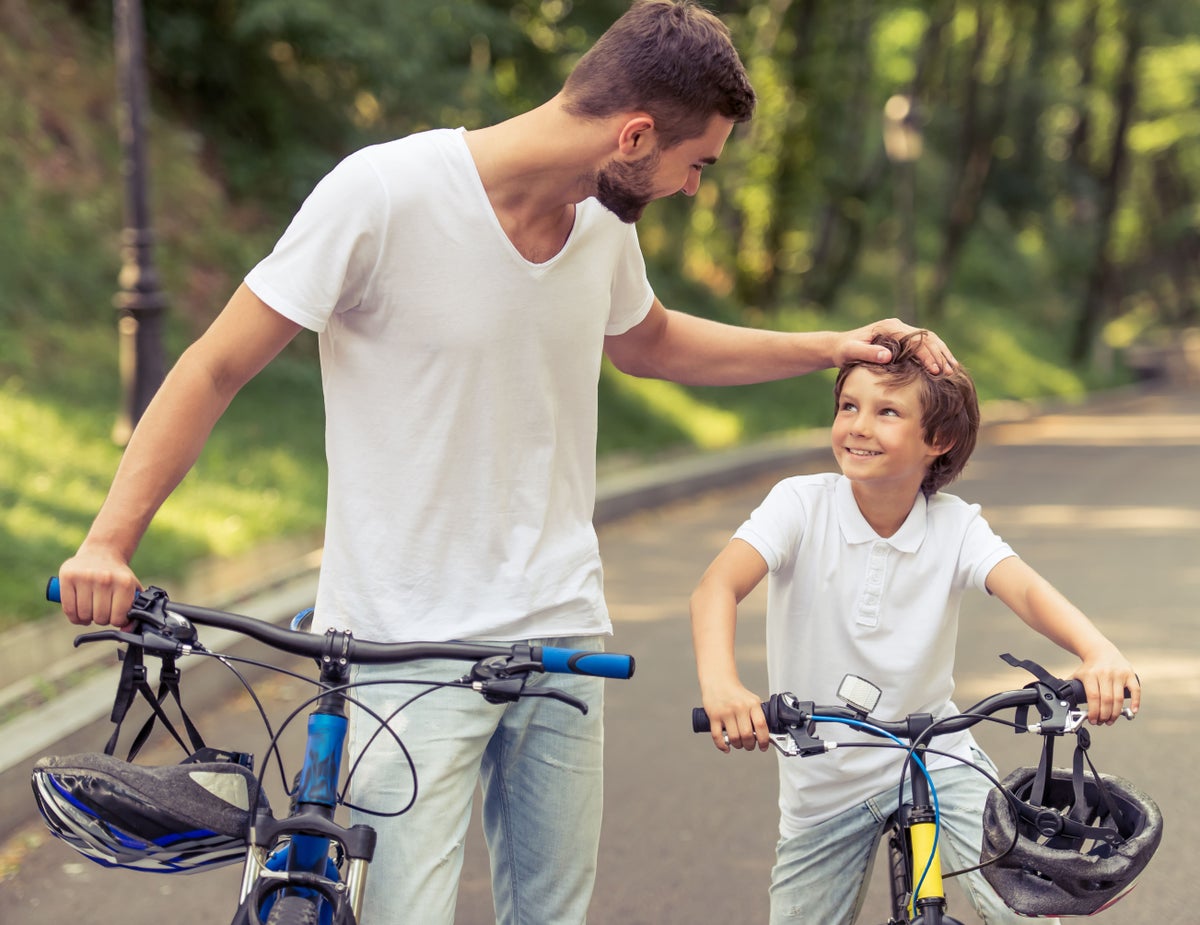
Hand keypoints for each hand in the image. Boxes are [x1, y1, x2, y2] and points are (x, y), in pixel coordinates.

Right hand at [57, 546, 141, 627]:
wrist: (102, 552)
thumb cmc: (118, 576)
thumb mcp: (131, 589)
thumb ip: (133, 611)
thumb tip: (126, 631)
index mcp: (124, 583)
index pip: (118, 618)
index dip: (116, 621)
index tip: (115, 615)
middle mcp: (105, 579)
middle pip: (100, 618)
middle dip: (101, 619)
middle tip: (102, 611)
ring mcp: (85, 577)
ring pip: (83, 615)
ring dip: (87, 619)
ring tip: (91, 610)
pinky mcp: (68, 576)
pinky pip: (68, 609)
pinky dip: (73, 617)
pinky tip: (79, 612)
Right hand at [700, 681, 769, 752]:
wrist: (718, 680)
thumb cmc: (736, 693)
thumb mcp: (752, 700)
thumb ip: (758, 716)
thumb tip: (764, 735)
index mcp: (752, 704)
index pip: (761, 725)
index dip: (764, 740)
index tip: (764, 746)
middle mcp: (739, 707)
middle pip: (747, 735)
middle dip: (750, 745)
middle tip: (749, 745)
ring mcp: (725, 712)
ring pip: (734, 738)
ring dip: (737, 745)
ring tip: (738, 743)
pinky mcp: (714, 716)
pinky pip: (718, 736)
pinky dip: (722, 745)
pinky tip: (726, 746)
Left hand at [835, 318, 955, 374]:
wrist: (839, 346)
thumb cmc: (844, 351)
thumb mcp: (851, 352)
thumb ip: (868, 353)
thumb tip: (888, 356)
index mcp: (889, 328)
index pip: (915, 340)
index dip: (926, 356)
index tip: (934, 371)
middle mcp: (898, 326)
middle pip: (927, 338)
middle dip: (939, 355)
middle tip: (949, 372)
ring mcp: (902, 331)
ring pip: (929, 340)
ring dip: (942, 354)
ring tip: (952, 370)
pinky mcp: (903, 339)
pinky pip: (924, 345)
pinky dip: (936, 354)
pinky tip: (943, 366)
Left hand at [1071, 648, 1139, 723]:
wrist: (1101, 651)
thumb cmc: (1089, 668)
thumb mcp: (1078, 675)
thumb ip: (1071, 687)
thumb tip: (1064, 703)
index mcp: (1090, 674)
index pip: (1093, 697)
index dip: (1094, 711)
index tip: (1093, 720)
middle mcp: (1105, 674)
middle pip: (1106, 700)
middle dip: (1104, 715)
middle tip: (1102, 722)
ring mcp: (1118, 674)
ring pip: (1119, 698)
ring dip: (1116, 713)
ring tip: (1111, 720)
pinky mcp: (1130, 674)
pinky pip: (1135, 690)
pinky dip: (1135, 702)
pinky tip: (1132, 712)